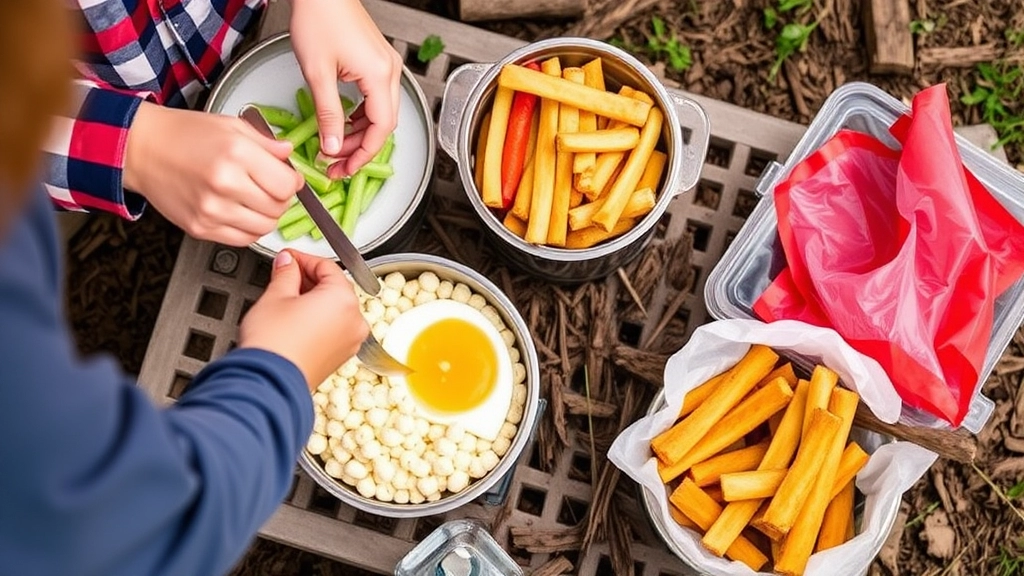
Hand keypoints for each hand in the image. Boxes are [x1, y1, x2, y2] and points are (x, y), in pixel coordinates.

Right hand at [123, 102, 304, 245]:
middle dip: (281, 199)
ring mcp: (211, 210)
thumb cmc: (183, 134)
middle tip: (270, 188)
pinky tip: (241, 212)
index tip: (287, 179)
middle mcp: (224, 184)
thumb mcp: (231, 126)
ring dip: (267, 216)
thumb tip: (290, 154)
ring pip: (264, 227)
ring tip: (255, 200)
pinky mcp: (200, 228)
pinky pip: (242, 239)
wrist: (142, 149)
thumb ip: (266, 143)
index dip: (292, 183)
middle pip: (278, 208)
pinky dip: (249, 229)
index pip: (287, 185)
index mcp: (236, 154)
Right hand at [239, 250, 367, 388]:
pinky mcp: (340, 355)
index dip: (303, 258)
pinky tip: (296, 317)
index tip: (288, 257)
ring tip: (287, 296)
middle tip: (285, 274)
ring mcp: (350, 340)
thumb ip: (285, 273)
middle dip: (309, 278)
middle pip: (335, 287)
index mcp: (343, 300)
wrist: (268, 383)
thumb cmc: (273, 345)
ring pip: (335, 308)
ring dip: (314, 298)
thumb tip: (288, 262)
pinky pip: (334, 327)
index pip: (327, 267)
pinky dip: (319, 318)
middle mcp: (354, 320)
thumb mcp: (275, 296)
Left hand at [290, 0, 401, 178]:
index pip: (381, 129)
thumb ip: (327, 114)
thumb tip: (333, 145)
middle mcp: (389, 71)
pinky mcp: (377, 62)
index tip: (345, 168)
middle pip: (384, 125)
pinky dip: (362, 116)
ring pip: (381, 113)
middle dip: (360, 148)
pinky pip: (377, 99)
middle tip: (336, 163)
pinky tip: (345, 123)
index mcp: (380, 75)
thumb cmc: (319, 17)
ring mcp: (385, 66)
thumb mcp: (317, 73)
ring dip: (361, 133)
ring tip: (337, 146)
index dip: (364, 154)